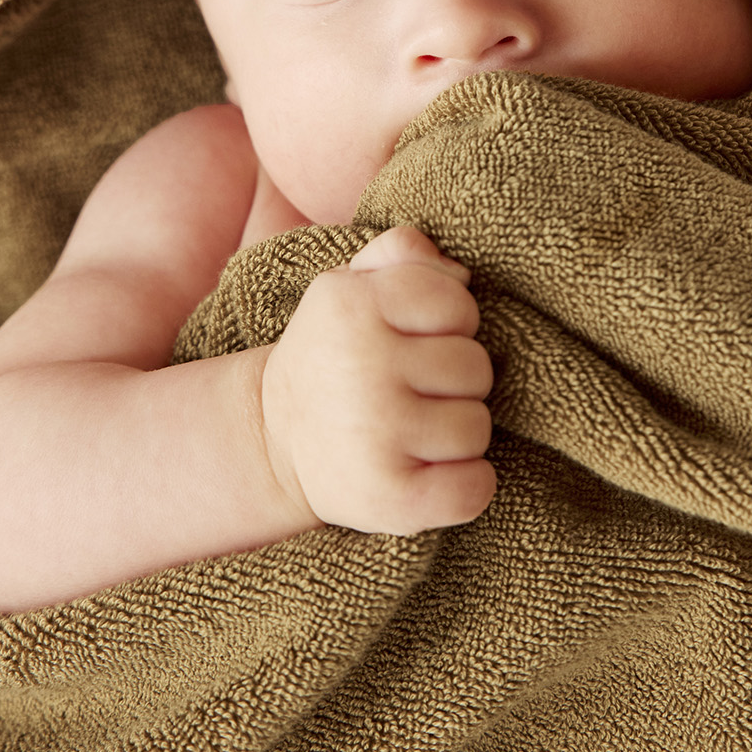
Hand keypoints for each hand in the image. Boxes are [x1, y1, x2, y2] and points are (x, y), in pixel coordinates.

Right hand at [259, 227, 495, 534]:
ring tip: (415, 430)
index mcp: (353, 303)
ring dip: (457, 432)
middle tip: (414, 390)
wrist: (274, 440)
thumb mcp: (350, 286)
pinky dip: (468, 486)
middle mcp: (362, 366)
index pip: (459, 303)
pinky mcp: (388, 498)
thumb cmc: (334, 353)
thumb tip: (460, 270)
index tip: (420, 340)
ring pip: (477, 427)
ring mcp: (376, 435)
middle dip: (455, 381)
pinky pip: (474, 489)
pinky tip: (432, 472)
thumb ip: (398, 252)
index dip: (451, 324)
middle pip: (476, 368)